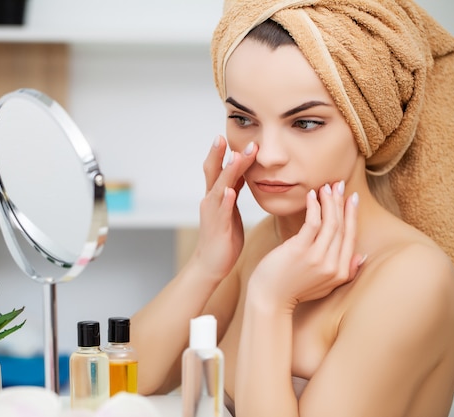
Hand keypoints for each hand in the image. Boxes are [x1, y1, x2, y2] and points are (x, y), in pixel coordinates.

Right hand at [190, 136, 256, 281]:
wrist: (211, 264)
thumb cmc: (223, 238)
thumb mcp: (230, 209)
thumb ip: (234, 191)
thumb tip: (242, 172)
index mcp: (216, 196)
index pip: (219, 168)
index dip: (223, 152)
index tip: (230, 134)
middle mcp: (211, 201)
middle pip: (213, 172)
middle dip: (220, 154)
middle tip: (226, 136)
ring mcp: (212, 213)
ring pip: (219, 187)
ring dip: (228, 171)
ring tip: (235, 156)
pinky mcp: (217, 227)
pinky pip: (221, 211)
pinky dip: (225, 200)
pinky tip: (230, 191)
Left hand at [249, 182, 363, 311]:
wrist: (269, 300)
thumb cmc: (292, 290)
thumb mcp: (325, 286)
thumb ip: (345, 271)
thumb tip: (362, 255)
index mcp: (341, 272)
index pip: (351, 237)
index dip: (352, 216)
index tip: (351, 199)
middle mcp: (333, 265)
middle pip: (342, 227)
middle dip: (342, 203)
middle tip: (340, 184)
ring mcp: (317, 258)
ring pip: (330, 222)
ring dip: (330, 201)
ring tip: (326, 187)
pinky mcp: (300, 250)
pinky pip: (312, 222)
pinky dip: (314, 206)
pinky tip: (312, 195)